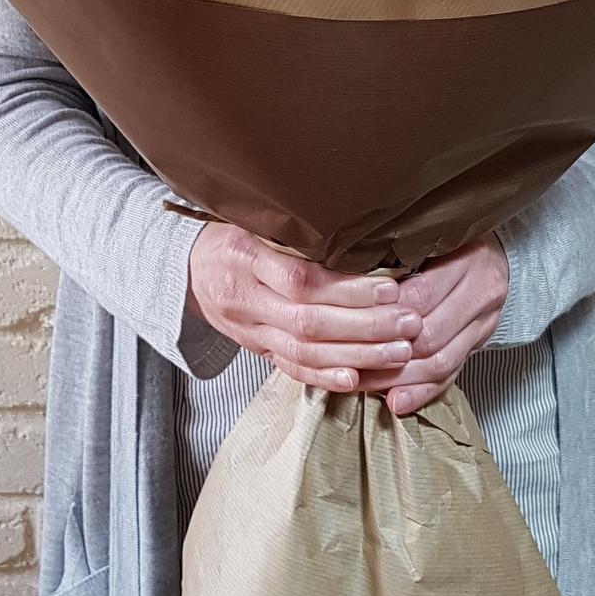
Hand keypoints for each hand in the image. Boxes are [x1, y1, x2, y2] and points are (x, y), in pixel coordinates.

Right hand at [188, 223, 422, 391]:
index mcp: (245, 257)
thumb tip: (361, 228)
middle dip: (365, 327)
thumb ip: (297, 228)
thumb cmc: (230, 233)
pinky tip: (357, 379)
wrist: (185, 267)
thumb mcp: (253, 216)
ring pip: (303, 352)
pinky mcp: (254, 349)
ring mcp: (248, 329)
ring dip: (356, 355)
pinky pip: (289, 369)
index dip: (348, 289)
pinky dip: (324, 377)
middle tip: (408, 323)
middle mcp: (244, 298)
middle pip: (308, 322)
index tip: (390, 288)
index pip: (301, 281)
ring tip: (399, 351)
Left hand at [355, 233, 508, 415]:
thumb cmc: (453, 244)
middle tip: (351, 363)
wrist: (500, 254)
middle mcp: (482, 293)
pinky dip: (423, 392)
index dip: (384, 315)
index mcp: (468, 261)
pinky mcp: (481, 344)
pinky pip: (453, 375)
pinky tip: (398, 401)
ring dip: (401, 379)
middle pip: (431, 336)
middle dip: (387, 355)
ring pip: (441, 362)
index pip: (420, 296)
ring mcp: (485, 323)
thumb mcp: (431, 239)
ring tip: (366, 386)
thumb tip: (355, 285)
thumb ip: (401, 261)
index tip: (351, 324)